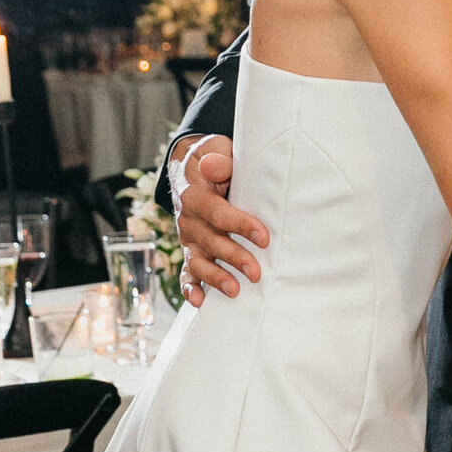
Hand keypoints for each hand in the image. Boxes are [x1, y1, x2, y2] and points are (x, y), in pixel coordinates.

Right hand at [173, 135, 270, 303]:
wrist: (191, 168)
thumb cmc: (212, 159)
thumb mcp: (213, 149)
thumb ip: (218, 158)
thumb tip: (215, 166)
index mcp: (194, 194)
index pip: (217, 213)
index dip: (240, 225)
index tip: (264, 237)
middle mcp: (188, 218)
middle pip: (211, 241)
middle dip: (234, 258)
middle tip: (256, 273)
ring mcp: (188, 237)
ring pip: (199, 261)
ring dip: (216, 278)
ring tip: (235, 291)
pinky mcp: (190, 249)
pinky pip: (187, 271)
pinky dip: (190, 287)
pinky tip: (199, 302)